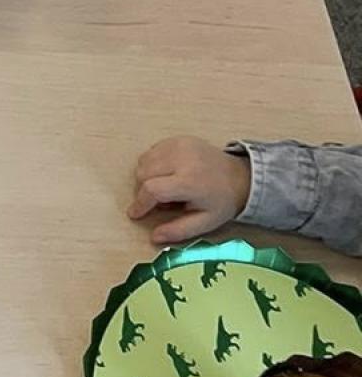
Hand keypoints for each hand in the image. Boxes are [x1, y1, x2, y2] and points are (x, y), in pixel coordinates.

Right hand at [129, 137, 250, 247]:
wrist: (240, 176)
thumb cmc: (221, 200)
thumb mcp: (205, 222)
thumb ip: (179, 230)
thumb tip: (154, 237)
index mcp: (190, 181)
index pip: (152, 189)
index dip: (140, 203)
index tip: (135, 214)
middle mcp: (182, 159)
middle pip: (143, 174)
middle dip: (144, 191)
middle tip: (161, 202)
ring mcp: (179, 146)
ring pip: (143, 162)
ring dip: (146, 177)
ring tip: (166, 186)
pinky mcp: (177, 139)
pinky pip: (151, 152)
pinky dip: (152, 164)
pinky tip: (167, 174)